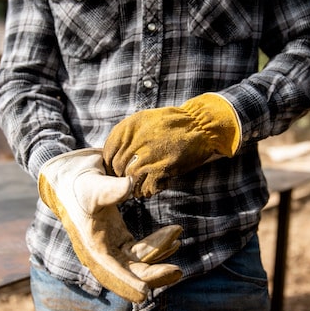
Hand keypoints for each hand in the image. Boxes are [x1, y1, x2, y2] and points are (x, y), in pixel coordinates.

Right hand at [38, 148, 182, 302]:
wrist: (69, 177)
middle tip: (177, 271)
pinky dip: (157, 245)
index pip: (110, 272)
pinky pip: (141, 250)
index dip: (127, 283)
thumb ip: (110, 189)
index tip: (144, 293)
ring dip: (160, 253)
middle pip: (130, 272)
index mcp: (91, 247)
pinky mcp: (119, 238)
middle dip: (154, 274)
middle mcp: (102, 253)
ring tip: (178, 238)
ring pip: (139, 261)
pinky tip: (173, 239)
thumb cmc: (77, 184)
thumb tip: (129, 185)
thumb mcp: (92, 186)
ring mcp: (112, 247)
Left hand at [103, 93, 240, 197]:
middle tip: (128, 183)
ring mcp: (148, 154)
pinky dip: (148, 190)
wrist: (200, 124)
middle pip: (118, 167)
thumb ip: (128, 135)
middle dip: (121, 178)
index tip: (116, 172)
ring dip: (134, 187)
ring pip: (130, 179)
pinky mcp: (161, 167)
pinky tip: (152, 188)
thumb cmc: (174, 123)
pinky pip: (146, 186)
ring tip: (140, 189)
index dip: (110, 165)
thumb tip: (116, 154)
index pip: (108, 152)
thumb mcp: (146, 120)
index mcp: (129, 126)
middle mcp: (135, 140)